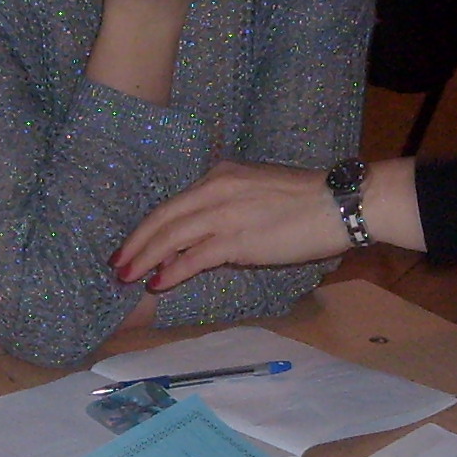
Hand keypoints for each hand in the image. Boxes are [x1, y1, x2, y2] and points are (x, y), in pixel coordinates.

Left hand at [116, 161, 348, 291]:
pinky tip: (157, 282)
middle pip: (163, 217)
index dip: (150, 225)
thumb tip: (210, 234)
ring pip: (170, 236)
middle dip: (136, 242)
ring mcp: (224, 213)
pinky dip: (170, 270)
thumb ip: (231, 205)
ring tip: (127, 276)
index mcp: (221, 175)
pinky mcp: (236, 239)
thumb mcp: (259, 189)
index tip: (134, 242)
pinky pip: (192, 257)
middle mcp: (216, 189)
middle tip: (117, 263)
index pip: (175, 202)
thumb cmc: (308, 201)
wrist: (339, 203)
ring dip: (145, 258)